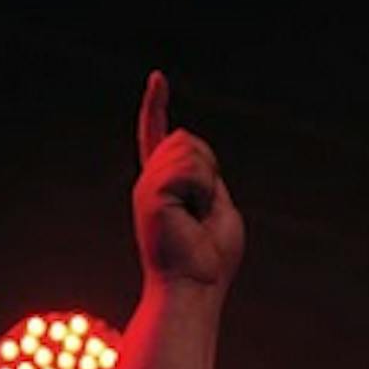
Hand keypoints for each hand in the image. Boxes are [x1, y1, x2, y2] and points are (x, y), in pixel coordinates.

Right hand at [133, 71, 244, 292]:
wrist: (195, 290)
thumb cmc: (211, 261)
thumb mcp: (221, 209)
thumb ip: (210, 179)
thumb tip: (187, 141)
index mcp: (165, 188)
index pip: (159, 140)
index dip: (155, 109)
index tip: (157, 79)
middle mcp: (150, 184)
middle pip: (188, 139)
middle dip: (208, 169)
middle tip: (203, 212)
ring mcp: (147, 188)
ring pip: (188, 148)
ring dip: (206, 182)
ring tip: (196, 218)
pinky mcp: (151, 195)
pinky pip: (190, 169)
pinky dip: (202, 190)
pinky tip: (192, 216)